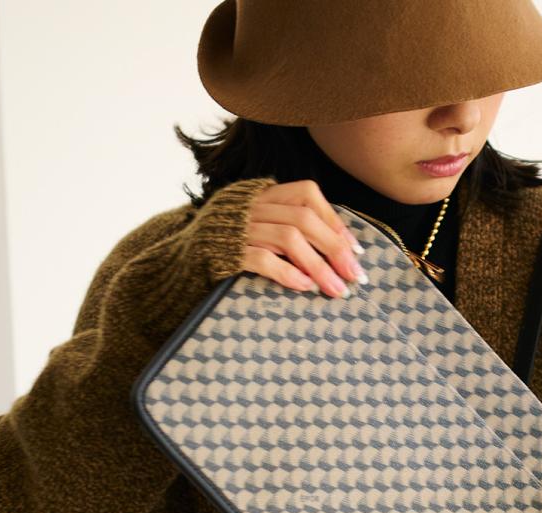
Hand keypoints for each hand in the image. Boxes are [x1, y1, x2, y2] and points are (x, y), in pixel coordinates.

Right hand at [239, 177, 363, 299]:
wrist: (184, 257)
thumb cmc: (231, 244)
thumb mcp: (260, 224)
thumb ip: (288, 225)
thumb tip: (336, 247)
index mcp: (265, 193)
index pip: (308, 194)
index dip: (334, 221)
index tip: (356, 251)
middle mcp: (254, 205)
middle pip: (303, 218)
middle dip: (334, 248)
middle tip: (354, 275)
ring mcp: (240, 228)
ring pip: (288, 238)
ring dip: (317, 266)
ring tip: (335, 289)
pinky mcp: (228, 252)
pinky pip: (262, 259)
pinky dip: (287, 273)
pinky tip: (304, 287)